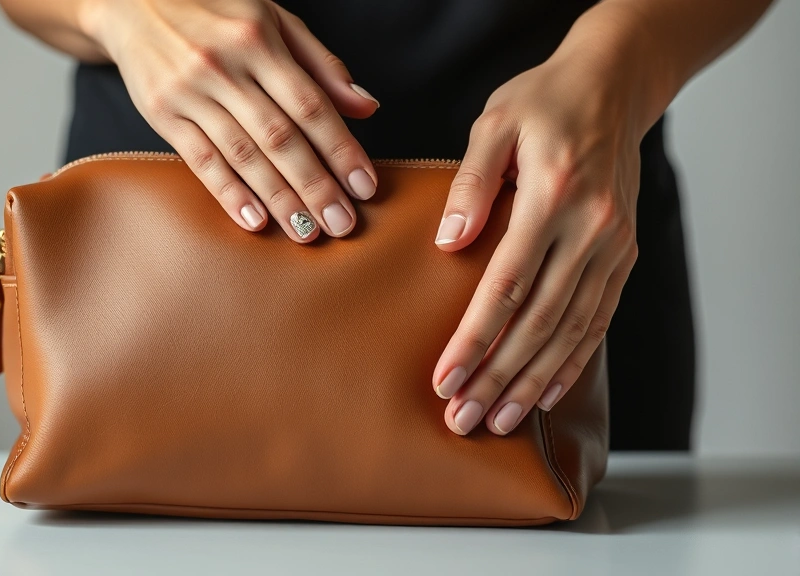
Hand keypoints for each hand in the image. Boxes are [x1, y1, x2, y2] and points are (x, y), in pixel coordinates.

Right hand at [82, 0, 380, 241]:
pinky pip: (200, 160)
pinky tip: (254, 220)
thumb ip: (321, 65)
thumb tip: (366, 106)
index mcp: (258, 40)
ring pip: (243, 154)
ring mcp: (189, 91)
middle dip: (315, 185)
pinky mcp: (161, 113)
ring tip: (306, 232)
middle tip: (342, 222)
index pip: (310, 104)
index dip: (340, 149)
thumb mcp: (273, 20)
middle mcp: (224, 66)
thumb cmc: (214, 11)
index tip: (364, 185)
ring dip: (279, 198)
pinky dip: (229, 192)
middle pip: (279, 137)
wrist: (132, 0)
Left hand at [430, 46, 644, 435]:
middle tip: (463, 420)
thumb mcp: (496, 123)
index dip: (474, 339)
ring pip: (572, 331)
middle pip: (539, 321)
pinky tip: (544, 393)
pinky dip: (573, 362)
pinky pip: (599, 320)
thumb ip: (472, 182)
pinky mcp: (624, 255)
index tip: (445, 379)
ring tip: (497, 421)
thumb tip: (449, 242)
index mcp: (555, 195)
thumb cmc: (545, 101)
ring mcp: (614, 245)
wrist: (615, 84)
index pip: (506, 285)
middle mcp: (592, 228)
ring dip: (533, 382)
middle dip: (498, 377)